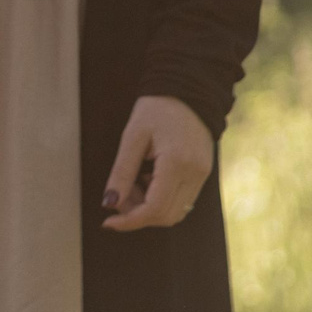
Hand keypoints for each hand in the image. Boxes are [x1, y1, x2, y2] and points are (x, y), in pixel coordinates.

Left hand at [101, 94, 213, 231]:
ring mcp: (203, 174)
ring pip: (176, 211)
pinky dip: (161, 198)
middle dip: (138, 214)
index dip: (130, 221)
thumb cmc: (157, 107)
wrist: (188, 88)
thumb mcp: (132, 136)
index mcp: (177, 162)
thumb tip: (109, 203)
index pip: (155, 208)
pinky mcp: (203, 173)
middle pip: (166, 216)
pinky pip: (182, 199)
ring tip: (133, 182)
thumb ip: (121, 172)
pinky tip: (147, 178)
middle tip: (118, 196)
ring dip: (149, 207)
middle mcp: (195, 173)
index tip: (108, 222)